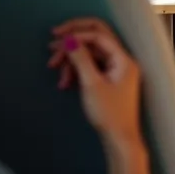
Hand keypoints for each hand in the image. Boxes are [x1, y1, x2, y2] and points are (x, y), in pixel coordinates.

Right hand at [48, 18, 142, 144]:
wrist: (119, 139)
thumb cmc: (108, 113)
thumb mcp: (91, 84)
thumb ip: (80, 59)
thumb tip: (69, 39)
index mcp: (123, 59)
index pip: (99, 35)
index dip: (76, 34)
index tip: (56, 38)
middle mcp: (122, 61)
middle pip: (95, 40)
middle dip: (72, 42)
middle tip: (51, 47)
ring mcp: (116, 70)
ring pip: (90, 56)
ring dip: (71, 62)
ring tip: (56, 73)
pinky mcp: (109, 80)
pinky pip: (91, 68)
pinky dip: (76, 73)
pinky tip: (64, 84)